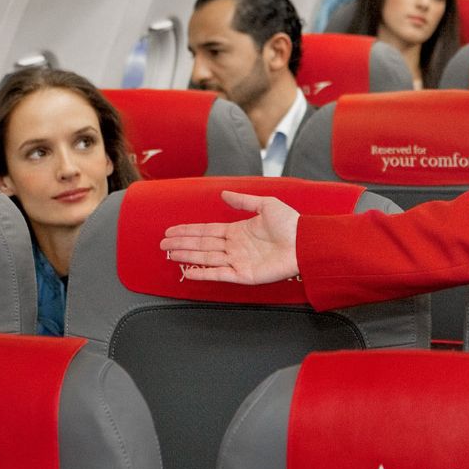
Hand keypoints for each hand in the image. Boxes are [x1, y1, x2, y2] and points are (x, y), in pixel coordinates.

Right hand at [159, 190, 301, 283]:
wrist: (305, 242)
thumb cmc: (291, 224)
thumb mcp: (266, 205)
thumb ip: (244, 201)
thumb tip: (224, 194)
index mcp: (238, 231)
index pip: (207, 231)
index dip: (189, 231)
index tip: (172, 231)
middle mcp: (235, 247)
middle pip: (202, 245)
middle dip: (181, 244)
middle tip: (162, 244)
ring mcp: (238, 261)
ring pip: (206, 258)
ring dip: (187, 256)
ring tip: (169, 254)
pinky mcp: (243, 274)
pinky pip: (219, 274)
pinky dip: (203, 273)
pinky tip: (188, 271)